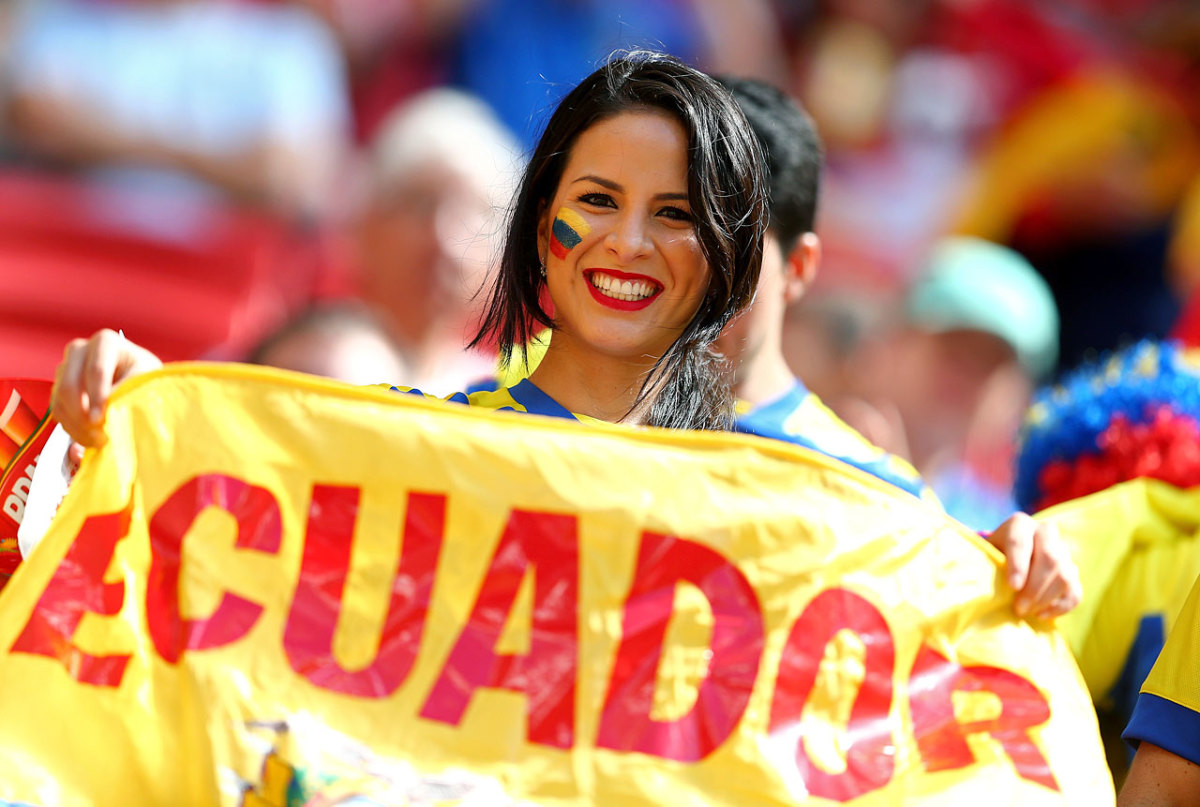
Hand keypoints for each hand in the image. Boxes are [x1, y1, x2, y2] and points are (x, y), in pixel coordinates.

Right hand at [51, 329, 161, 455]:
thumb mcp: (144, 378)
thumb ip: (127, 390)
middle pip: (70, 386)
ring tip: (98, 441)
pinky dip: (71, 427)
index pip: (96, 371)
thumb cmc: (143, 375)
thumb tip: (107, 411)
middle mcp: (80, 350)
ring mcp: (66, 367)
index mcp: (105, 342)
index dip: (98, 398)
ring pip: (61, 400)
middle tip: (98, 436)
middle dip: (83, 415)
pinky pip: (57, 409)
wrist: (134, 376)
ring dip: (77, 425)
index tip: (101, 420)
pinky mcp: (59, 386)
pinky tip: (88, 437)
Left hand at [986, 512, 1081, 618]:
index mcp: (1019, 524)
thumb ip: (981, 563)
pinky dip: (1060, 607)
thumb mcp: (981, 555)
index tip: (1013, 586)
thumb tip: (976, 582)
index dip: (1018, 564)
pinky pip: (1075, 592)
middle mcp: (1045, 533)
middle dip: (1035, 587)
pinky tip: (1041, 616)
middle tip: (1019, 608)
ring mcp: (1063, 552)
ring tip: (1027, 613)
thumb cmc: (988, 559)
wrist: (1005, 560)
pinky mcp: (1073, 573)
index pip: (1021, 541)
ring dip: (1047, 598)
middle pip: (1050, 558)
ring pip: (1065, 575)